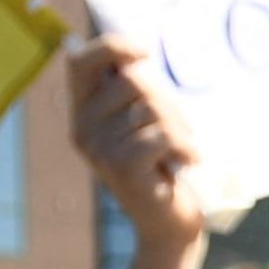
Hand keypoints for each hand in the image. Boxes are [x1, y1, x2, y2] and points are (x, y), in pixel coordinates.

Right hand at [62, 39, 213, 251]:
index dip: (111, 46)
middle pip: (130, 81)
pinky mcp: (119, 166)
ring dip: (180, 125)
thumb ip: (138, 91)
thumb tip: (139, 55)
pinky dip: (183, 145)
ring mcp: (98, 147)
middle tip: (182, 127)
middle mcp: (83, 127)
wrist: (169, 221)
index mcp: (84, 110)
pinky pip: (159, 135)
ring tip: (184, 147)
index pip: (80, 62)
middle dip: (167, 98)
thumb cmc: (164, 164)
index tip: (144, 52)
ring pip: (149, 108)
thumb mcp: (147, 121)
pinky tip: (188, 161)